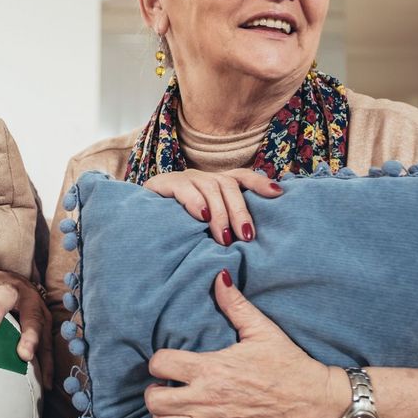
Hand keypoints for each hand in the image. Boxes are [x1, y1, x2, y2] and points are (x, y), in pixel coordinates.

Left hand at [0, 266, 52, 388]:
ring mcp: (31, 303)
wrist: (23, 286)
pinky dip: (46, 363)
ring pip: (32, 318)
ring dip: (29, 336)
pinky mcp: (45, 320)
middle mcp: (11, 288)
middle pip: (4, 294)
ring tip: (23, 355)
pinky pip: (48, 343)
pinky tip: (44, 385)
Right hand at [142, 169, 282, 244]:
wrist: (138, 222)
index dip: (260, 182)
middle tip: (246, 237)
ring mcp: (184, 178)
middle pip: (229, 185)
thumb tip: (251, 240)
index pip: (242, 177)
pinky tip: (202, 216)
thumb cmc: (178, 229)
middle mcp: (203, 177)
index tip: (278, 193)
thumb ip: (225, 226)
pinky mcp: (164, 183)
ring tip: (224, 237)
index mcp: (216, 184)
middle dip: (240, 212)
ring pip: (211, 187)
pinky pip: (185, 188)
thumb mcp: (205, 227)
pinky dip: (196, 202)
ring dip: (221, 213)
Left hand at [143, 270, 343, 417]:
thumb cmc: (288, 366)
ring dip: (165, 415)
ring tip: (176, 405)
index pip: (160, 364)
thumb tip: (219, 276)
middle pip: (154, 400)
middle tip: (167, 385)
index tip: (170, 361)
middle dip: (155, 390)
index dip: (160, 360)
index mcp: (210, 369)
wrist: (313, 405)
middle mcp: (205, 400)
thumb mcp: (262, 331)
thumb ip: (235, 305)